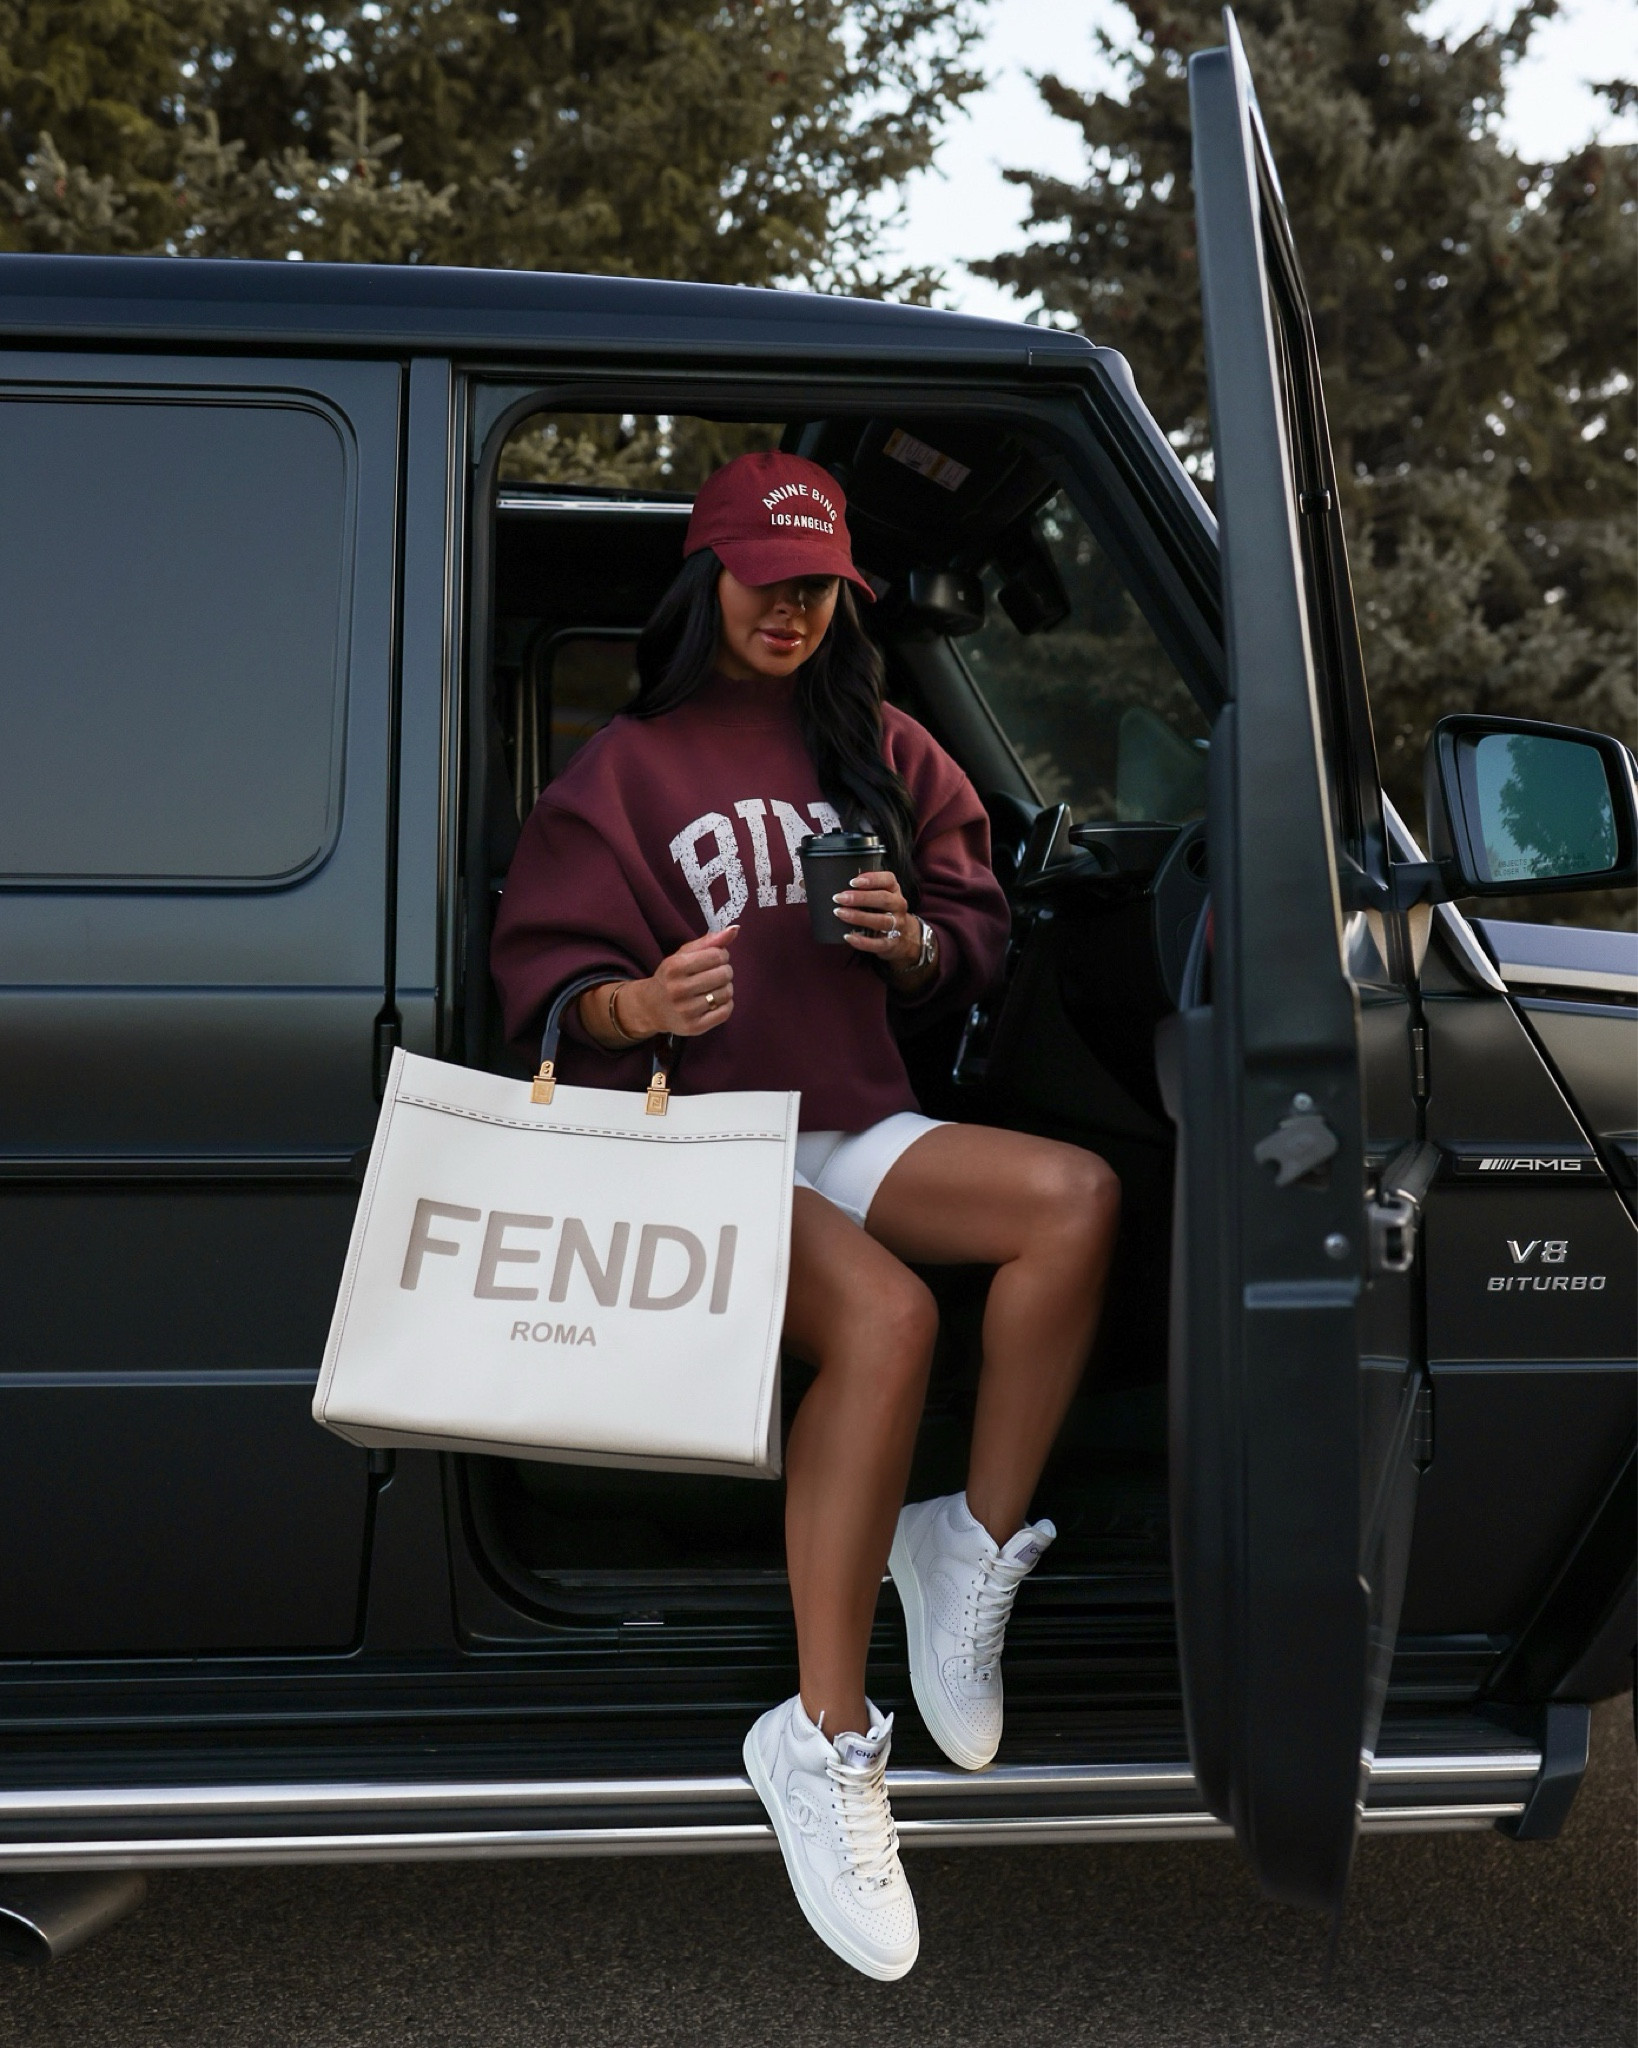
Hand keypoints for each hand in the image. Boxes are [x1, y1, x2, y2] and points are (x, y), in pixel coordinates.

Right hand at [582, 928, 737, 1045]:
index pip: (716, 955)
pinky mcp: (694, 1027)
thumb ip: (709, 941)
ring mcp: (686, 1010)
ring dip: (726, 988)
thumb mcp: (683, 955)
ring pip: (727, 993)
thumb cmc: (672, 976)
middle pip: (724, 974)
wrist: (651, 1007)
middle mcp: (679, 989)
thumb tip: (735, 929)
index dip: (722, 955)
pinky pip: (725, 1012)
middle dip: (724, 971)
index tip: (716, 958)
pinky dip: (726, 1004)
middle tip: (715, 973)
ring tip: (714, 987)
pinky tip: (716, 1001)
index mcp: (675, 967)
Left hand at [831, 870, 921, 972]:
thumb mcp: (880, 894)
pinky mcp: (892, 943)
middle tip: (840, 898)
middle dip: (860, 898)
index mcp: (894, 890)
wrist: (905, 935)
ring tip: (840, 913)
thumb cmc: (884, 910)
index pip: (888, 880)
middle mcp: (898, 906)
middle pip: (883, 899)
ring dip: (859, 917)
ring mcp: (897, 925)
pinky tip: (849, 936)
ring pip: (881, 921)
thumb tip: (841, 887)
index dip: (871, 879)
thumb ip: (866, 888)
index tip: (852, 882)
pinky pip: (878, 943)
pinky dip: (863, 941)